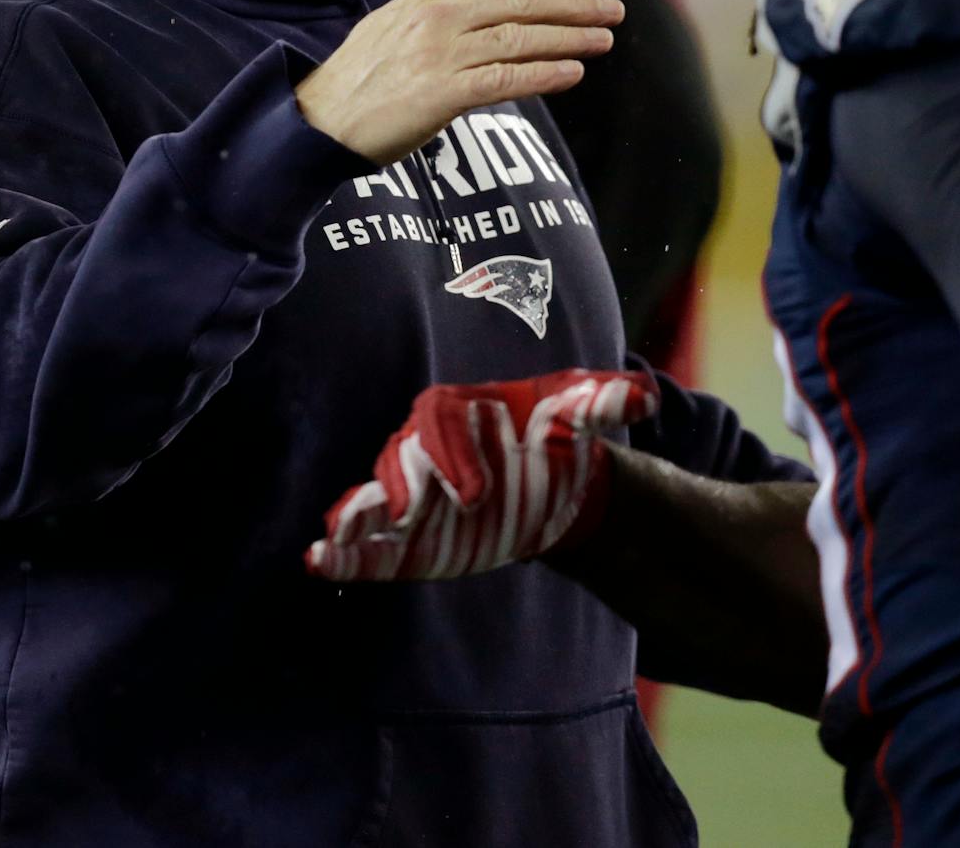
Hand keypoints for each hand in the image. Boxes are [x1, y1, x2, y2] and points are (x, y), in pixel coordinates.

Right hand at [295, 0, 621, 164]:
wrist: (319, 120)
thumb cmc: (361, 75)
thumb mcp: (399, 20)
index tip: (588, 4)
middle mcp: (437, 19)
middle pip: (519, 8)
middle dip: (572, 10)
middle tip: (614, 14)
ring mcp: (439, 55)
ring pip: (517, 41)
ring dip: (567, 41)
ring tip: (603, 42)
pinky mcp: (440, 93)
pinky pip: (503, 80)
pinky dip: (541, 74)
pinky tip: (572, 73)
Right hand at [306, 370, 658, 581]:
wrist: (545, 483)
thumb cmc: (553, 435)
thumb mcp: (580, 412)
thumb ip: (604, 402)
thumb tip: (643, 397)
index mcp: (455, 410)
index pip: (439, 424)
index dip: (452, 457)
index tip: (477, 491)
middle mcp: (422, 448)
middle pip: (399, 459)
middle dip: (405, 485)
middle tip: (416, 512)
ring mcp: (409, 494)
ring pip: (372, 500)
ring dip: (352, 518)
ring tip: (335, 537)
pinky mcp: (403, 538)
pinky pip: (364, 543)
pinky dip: (339, 552)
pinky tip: (317, 562)